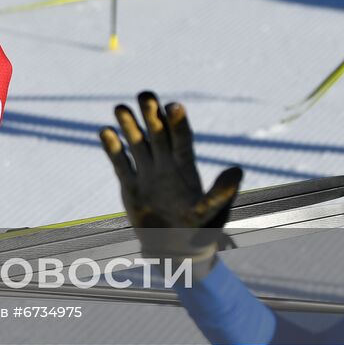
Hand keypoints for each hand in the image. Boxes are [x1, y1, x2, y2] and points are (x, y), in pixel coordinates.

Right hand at [98, 92, 241, 276]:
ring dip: (129, 125)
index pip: (182, 139)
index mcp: (187, 169)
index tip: (173, 105)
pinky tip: (105, 131)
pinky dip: (112, 147)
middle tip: (145, 94)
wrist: (175, 250)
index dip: (178, 122)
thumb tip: (238, 170)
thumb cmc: (200, 233)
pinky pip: (120, 163)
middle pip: (158, 134)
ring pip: (137, 143)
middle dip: (151, 115)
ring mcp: (147, 174)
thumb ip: (222, 192)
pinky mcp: (131, 185)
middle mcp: (166, 165)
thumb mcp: (213, 213)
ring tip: (120, 107)